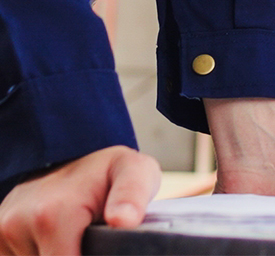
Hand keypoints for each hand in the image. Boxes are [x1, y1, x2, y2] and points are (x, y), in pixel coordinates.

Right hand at [0, 146, 159, 255]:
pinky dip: (39, 253)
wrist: (72, 156)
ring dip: (55, 254)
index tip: (98, 247)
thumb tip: (123, 220)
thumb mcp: (134, 171)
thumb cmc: (107, 171)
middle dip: (74, 255)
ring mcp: (2, 232)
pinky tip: (54, 241)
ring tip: (73, 237)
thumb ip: (132, 196)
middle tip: (89, 239)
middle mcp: (16, 224)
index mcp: (51, 216)